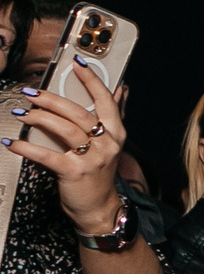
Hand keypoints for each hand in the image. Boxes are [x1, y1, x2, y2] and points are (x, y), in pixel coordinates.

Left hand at [6, 64, 129, 232]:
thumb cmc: (99, 175)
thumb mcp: (111, 143)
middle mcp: (107, 144)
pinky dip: (26, 147)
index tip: (77, 65)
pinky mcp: (73, 173)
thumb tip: (121, 88)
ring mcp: (92, 158)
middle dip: (52, 99)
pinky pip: (46, 155)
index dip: (91, 81)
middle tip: (32, 93)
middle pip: (78, 113)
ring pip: (63, 129)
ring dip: (39, 118)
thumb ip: (113, 115)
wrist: (99, 208)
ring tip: (22, 112)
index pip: (106, 100)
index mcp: (116, 133)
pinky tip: (13, 142)